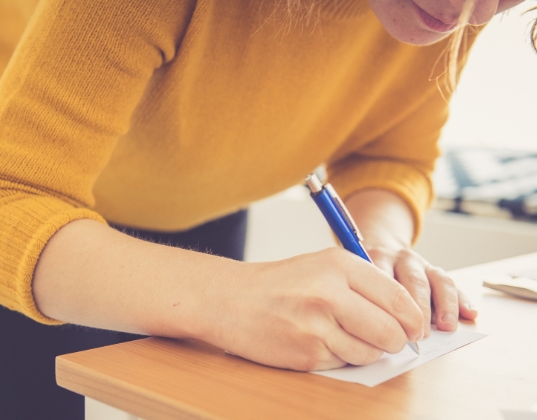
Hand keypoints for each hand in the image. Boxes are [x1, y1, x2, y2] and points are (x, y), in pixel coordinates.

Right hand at [206, 247, 423, 370]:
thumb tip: (407, 316)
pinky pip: (344, 363)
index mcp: (338, 265)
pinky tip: (321, 341)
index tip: (415, 327)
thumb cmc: (278, 283)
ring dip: (366, 350)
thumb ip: (365, 284)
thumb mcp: (322, 266)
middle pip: (391, 331)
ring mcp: (317, 326)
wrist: (230, 300)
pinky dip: (340, 357)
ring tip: (343, 334)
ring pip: (370, 352)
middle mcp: (329, 293)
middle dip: (397, 340)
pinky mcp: (307, 354)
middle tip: (390, 339)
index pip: (398, 298)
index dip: (414, 318)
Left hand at [342, 188, 477, 337]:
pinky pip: (451, 283)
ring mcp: (419, 263)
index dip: (389, 306)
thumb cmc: (362, 277)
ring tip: (446, 327)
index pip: (384, 280)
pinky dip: (461, 300)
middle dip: (418, 309)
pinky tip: (469, 314)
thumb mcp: (353, 280)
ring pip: (435, 280)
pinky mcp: (435, 270)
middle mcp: (399, 258)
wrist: (378, 248)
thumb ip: (360, 296)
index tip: (391, 329)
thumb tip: (364, 331)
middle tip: (418, 335)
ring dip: (443, 305)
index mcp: (375, 259)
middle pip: (413, 281)